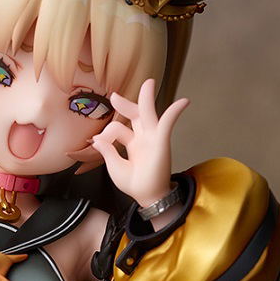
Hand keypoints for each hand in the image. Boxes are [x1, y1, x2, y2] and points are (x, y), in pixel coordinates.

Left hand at [90, 78, 189, 206]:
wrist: (147, 197)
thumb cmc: (134, 183)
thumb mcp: (114, 167)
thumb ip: (107, 151)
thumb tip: (97, 138)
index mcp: (132, 143)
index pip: (117, 129)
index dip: (105, 132)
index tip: (96, 141)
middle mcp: (142, 138)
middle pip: (135, 114)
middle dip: (125, 103)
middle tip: (114, 96)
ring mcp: (152, 139)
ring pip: (149, 114)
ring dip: (147, 98)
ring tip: (148, 83)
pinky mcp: (161, 142)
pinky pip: (168, 124)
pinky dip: (174, 112)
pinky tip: (183, 101)